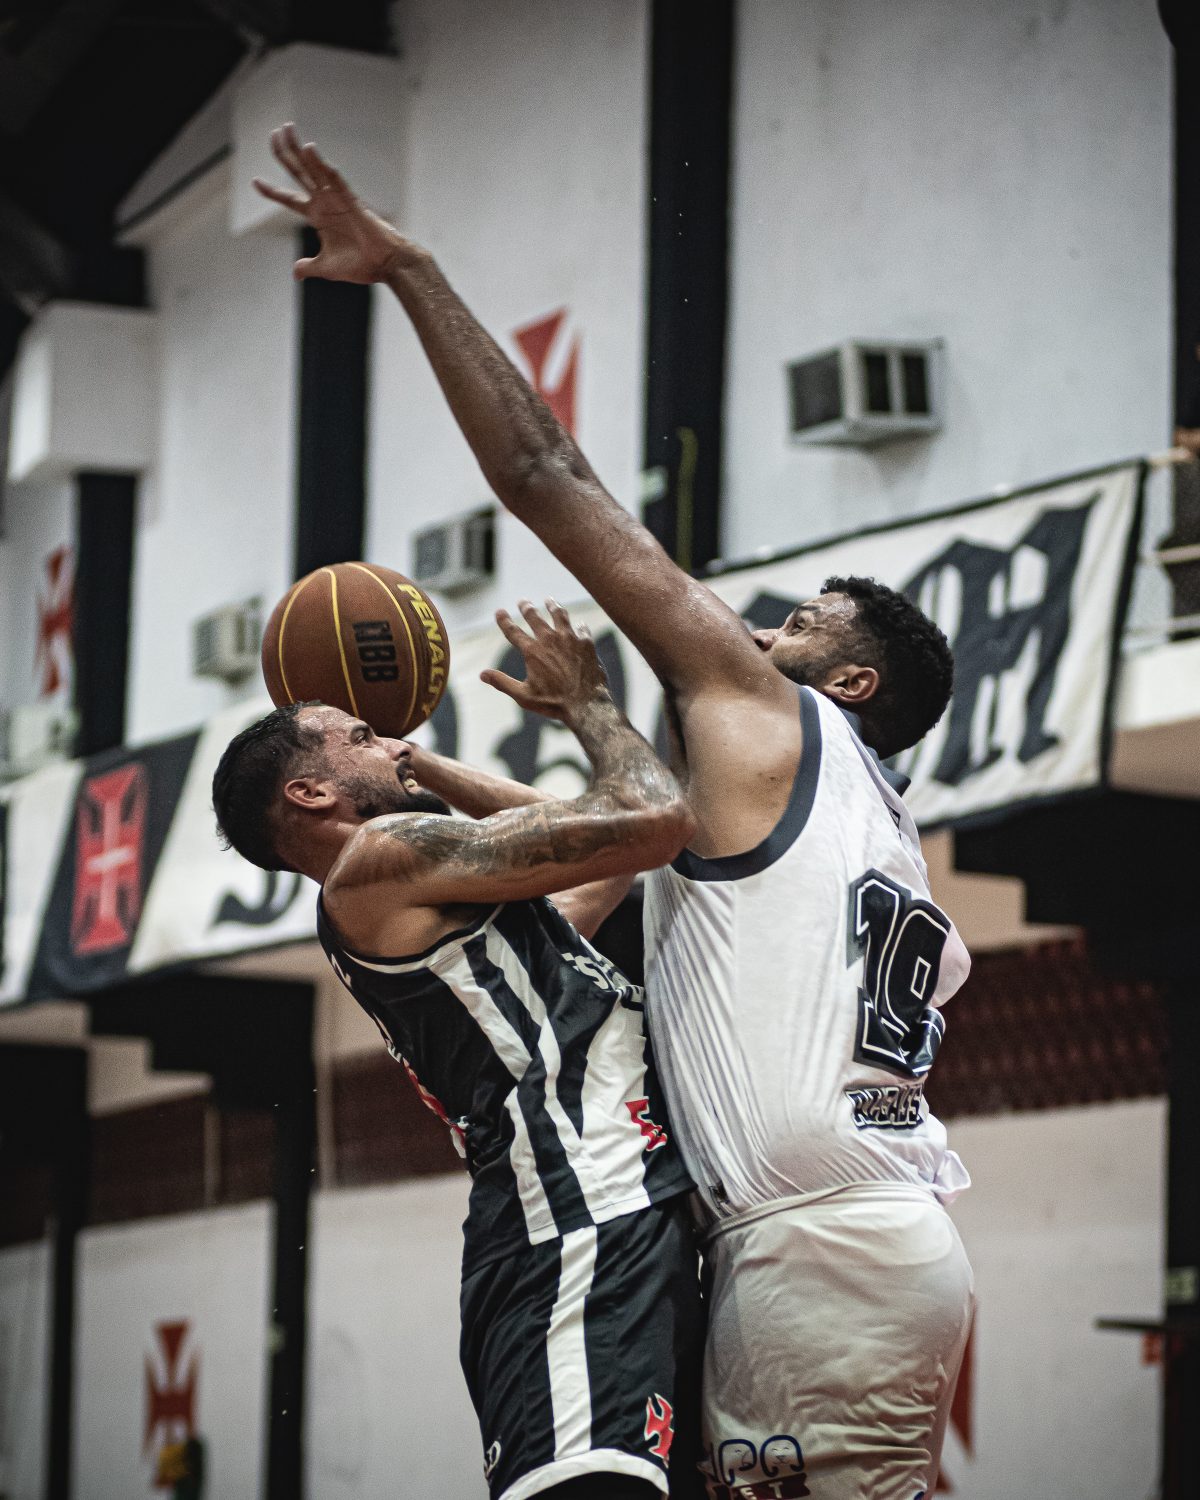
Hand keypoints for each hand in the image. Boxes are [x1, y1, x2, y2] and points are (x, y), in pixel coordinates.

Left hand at [253, 123, 423, 283]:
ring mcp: (336, 199)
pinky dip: (321, 164)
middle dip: (285, 154)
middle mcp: (325, 203)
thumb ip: (310, 267)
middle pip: (298, 173)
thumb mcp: (327, 268)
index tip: (256, 182)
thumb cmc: (362, 265)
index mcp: (318, 217)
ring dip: (298, 149)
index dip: (272, 191)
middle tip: (274, 132)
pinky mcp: (350, 200)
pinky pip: (333, 178)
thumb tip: (296, 272)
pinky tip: (309, 148)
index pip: (289, 199)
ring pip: (312, 169)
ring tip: (286, 128)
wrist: (386, 265)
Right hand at [481, 600, 609, 722]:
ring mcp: (570, 639)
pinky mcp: (586, 643)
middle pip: (535, 617)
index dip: (504, 620)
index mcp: (532, 651)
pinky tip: (578, 624)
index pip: (513, 631)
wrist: (586, 704)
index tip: (499, 612)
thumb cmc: (553, 703)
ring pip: (559, 615)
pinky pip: (581, 629)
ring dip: (553, 606)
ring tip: (549, 601)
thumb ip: (502, 683)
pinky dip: (578, 626)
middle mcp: (549, 639)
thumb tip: (482, 674)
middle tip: (523, 602)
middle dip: (527, 608)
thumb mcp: (523, 696)